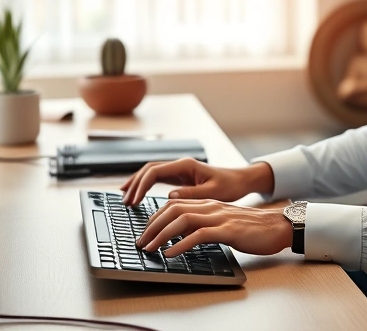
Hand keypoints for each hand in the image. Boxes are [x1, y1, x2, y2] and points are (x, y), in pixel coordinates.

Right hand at [120, 158, 273, 206]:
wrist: (241, 181)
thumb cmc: (230, 186)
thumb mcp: (213, 193)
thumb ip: (192, 194)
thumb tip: (170, 197)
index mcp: (186, 165)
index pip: (155, 172)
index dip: (141, 185)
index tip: (134, 200)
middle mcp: (180, 165)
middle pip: (149, 170)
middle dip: (135, 184)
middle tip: (125, 201)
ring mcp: (179, 170)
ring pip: (151, 173)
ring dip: (137, 184)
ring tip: (125, 198)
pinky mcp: (180, 178)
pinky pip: (157, 179)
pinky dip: (145, 186)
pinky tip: (137, 195)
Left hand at [136, 199, 291, 256]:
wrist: (278, 226)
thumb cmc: (252, 228)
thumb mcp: (223, 222)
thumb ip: (205, 224)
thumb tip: (183, 235)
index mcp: (209, 204)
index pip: (174, 204)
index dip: (156, 217)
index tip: (145, 232)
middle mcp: (211, 207)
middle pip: (173, 209)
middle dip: (153, 226)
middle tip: (141, 242)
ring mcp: (220, 217)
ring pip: (183, 220)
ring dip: (162, 235)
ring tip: (150, 248)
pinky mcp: (228, 230)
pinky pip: (199, 235)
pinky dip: (181, 244)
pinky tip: (171, 253)